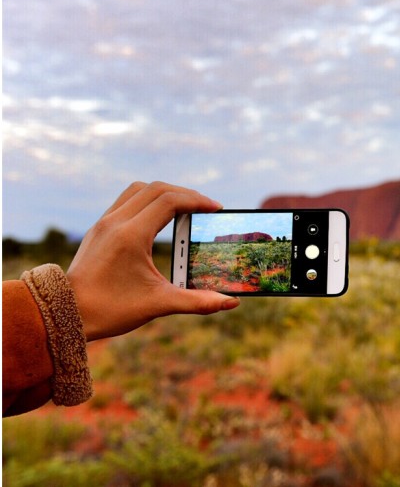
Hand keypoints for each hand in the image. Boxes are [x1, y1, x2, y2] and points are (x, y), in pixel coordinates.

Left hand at [66, 181, 239, 341]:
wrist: (65, 314)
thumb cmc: (110, 310)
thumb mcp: (158, 304)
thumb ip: (197, 302)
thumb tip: (230, 302)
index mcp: (131, 235)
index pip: (169, 201)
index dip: (197, 201)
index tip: (216, 209)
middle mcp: (116, 222)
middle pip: (157, 189)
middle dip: (186, 194)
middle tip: (206, 208)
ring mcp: (104, 222)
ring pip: (139, 190)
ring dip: (165, 193)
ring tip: (185, 208)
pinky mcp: (99, 228)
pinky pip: (126, 200)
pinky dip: (148, 200)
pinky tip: (159, 218)